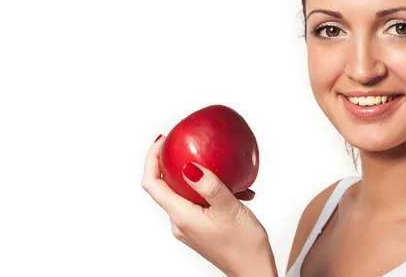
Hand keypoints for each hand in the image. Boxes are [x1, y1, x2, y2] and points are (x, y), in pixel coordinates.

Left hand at [142, 135, 277, 276]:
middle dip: (172, 162)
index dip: (151, 159)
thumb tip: (188, 166)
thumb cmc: (244, 244)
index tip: (163, 140)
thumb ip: (208, 185)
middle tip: (187, 143)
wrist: (253, 271)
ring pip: (184, 193)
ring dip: (198, 176)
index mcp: (181, 216)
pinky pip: (198, 202)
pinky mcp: (201, 228)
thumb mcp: (229, 208)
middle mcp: (180, 222)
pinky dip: (211, 190)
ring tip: (220, 165)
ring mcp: (190, 226)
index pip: (152, 183)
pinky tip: (235, 189)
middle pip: (164, 186)